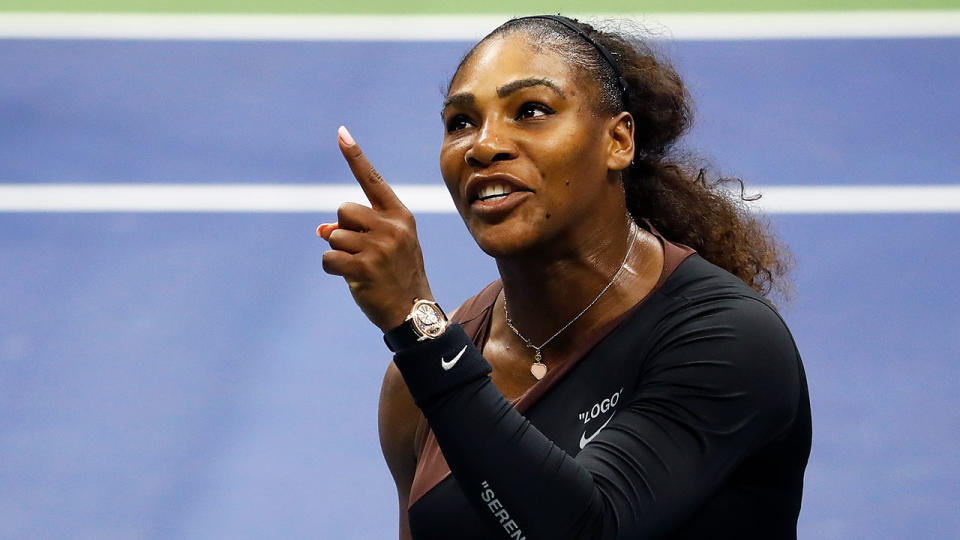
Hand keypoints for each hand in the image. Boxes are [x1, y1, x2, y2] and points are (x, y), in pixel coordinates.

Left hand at [318, 126, 434, 331]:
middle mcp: (391, 226)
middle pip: (344, 210)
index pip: (373, 180)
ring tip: (360, 268)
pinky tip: (349, 277)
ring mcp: (379, 246)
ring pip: (334, 236)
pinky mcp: (364, 267)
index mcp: (400, 216)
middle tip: (360, 251)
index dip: (355, 156)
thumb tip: (321, 230)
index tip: (341, 132)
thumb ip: (360, 231)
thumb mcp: (387, 246)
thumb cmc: (397, 275)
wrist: (413, 311)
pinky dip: (332, 268)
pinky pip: (328, 258)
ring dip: (338, 253)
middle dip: (342, 229)